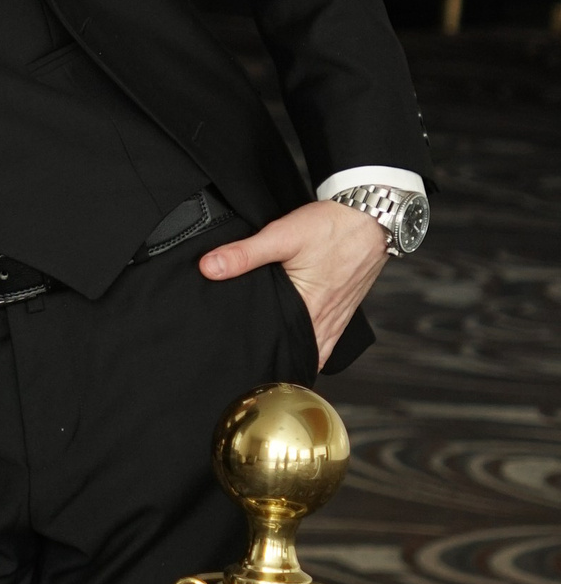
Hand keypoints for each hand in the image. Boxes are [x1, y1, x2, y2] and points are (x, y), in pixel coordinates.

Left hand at [198, 197, 388, 367]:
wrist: (372, 214)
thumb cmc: (333, 226)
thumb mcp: (282, 235)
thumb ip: (244, 254)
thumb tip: (209, 268)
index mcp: (310, 309)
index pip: (285, 350)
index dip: (265, 362)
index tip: (244, 369)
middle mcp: (327, 319)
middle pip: (300, 353)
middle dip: (277, 362)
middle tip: (250, 367)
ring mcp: (338, 315)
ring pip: (315, 348)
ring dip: (296, 353)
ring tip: (272, 361)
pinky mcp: (344, 306)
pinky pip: (327, 337)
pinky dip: (312, 343)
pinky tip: (298, 341)